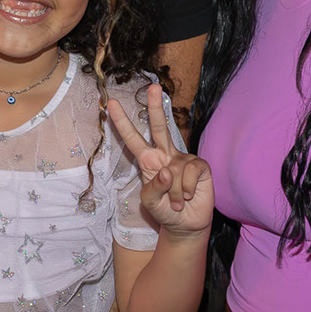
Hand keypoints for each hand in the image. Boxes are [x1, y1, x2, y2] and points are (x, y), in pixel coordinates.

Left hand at [106, 83, 213, 234]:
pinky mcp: (200, 166)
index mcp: (149, 161)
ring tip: (176, 202)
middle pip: (160, 127)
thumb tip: (166, 171)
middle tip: (154, 87)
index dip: (122, 122)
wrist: (185, 225)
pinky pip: (190, 173)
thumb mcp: (150, 203)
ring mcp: (184, 159)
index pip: (132, 139)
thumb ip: (153, 189)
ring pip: (175, 169)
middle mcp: (166, 155)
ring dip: (174, 193)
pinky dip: (186, 189)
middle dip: (156, 107)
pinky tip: (188, 196)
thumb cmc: (164, 210)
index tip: (110, 103)